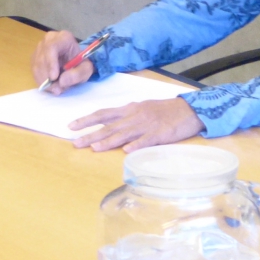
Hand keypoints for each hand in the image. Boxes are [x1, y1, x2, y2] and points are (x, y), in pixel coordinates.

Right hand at [31, 29, 94, 93]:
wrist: (75, 63)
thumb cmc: (81, 64)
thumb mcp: (86, 69)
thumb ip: (78, 74)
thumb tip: (62, 81)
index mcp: (63, 37)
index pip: (52, 47)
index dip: (51, 63)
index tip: (54, 78)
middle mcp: (49, 40)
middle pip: (42, 58)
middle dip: (47, 77)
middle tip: (57, 90)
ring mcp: (40, 48)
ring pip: (36, 66)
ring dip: (44, 81)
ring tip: (57, 89)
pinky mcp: (35, 57)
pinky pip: (34, 71)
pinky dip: (41, 81)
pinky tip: (51, 85)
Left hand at [69, 97, 203, 151]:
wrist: (188, 110)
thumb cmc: (165, 110)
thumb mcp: (143, 108)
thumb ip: (127, 116)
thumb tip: (110, 123)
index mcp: (130, 109)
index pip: (104, 114)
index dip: (87, 120)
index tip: (71, 126)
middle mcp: (135, 116)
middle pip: (110, 126)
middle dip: (91, 134)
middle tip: (75, 142)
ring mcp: (147, 125)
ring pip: (124, 134)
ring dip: (108, 141)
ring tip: (94, 148)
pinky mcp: (159, 134)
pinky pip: (146, 141)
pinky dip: (136, 145)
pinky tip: (127, 151)